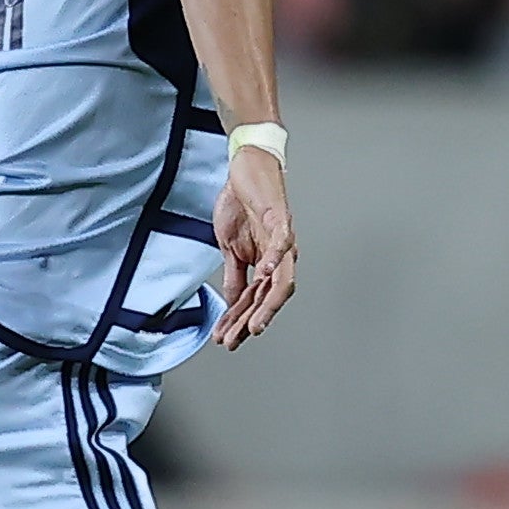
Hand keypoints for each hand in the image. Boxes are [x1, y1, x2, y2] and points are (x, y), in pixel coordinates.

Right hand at [213, 141, 296, 347]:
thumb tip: (231, 303)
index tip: (226, 339)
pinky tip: (265, 272)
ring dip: (268, 304)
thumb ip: (234, 276)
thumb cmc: (241, 205)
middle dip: (253, 320)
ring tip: (255, 322)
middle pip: (272, 297)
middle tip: (238, 339)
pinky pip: (282, 242)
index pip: (255, 300)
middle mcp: (280, 257)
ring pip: (282, 279)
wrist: (246, 169)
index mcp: (267, 265)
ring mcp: (282, 240)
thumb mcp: (230, 248)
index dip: (240, 321)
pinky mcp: (279, 219)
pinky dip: (275, 259)